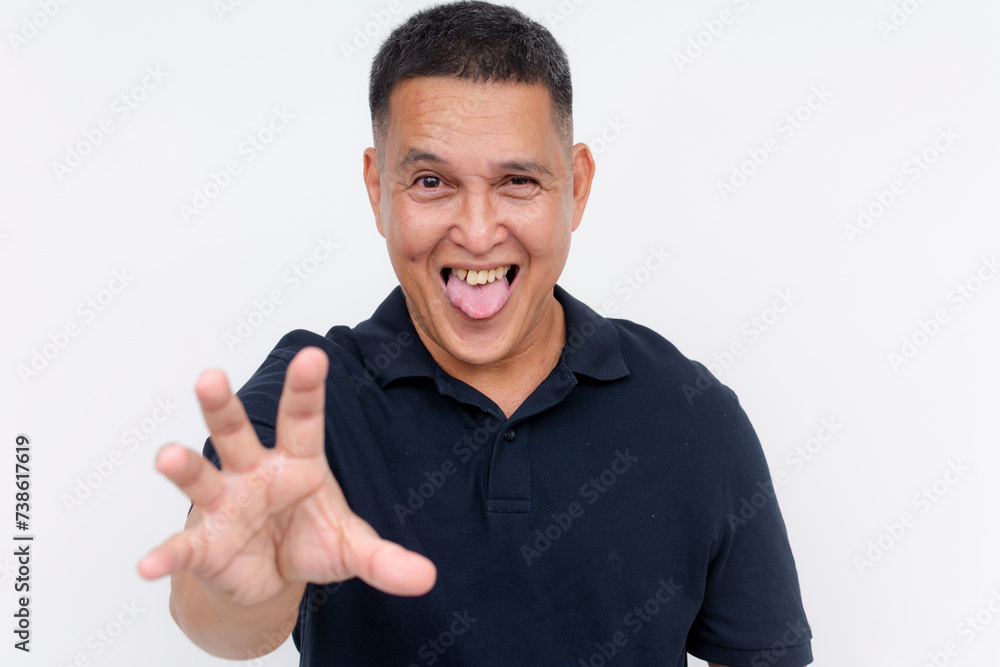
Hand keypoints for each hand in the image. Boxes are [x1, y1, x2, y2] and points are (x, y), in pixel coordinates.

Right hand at [138, 346, 435, 605]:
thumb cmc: (309, 540)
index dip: (306, 388)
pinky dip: (165, 555)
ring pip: (200, 475)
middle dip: (222, 405)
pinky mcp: (204, 544)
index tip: (313, 355)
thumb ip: (386, 560)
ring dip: (183, 466)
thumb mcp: (352, 549)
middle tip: (210, 376)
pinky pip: (182, 546)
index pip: (303, 418)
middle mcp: (254, 472)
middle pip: (236, 431)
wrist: (270, 577)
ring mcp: (224, 504)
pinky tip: (149, 564)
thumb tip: (427, 578)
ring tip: (166, 456)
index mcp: (297, 462)